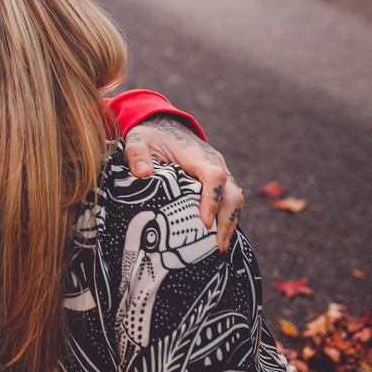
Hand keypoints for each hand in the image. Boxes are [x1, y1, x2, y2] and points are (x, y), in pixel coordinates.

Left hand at [124, 116, 242, 252]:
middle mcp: (213, 162)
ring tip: (220, 246)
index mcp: (195, 154)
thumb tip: (143, 174)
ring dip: (230, 221)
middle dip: (227, 219)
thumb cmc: (150, 135)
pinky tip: (218, 235)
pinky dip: (227, 216)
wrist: (165, 124)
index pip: (213, 176)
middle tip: (218, 245)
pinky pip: (229, 198)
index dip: (211, 200)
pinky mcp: (218, 177)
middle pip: (231, 192)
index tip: (205, 222)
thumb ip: (136, 154)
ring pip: (235, 197)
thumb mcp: (136, 140)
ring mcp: (219, 169)